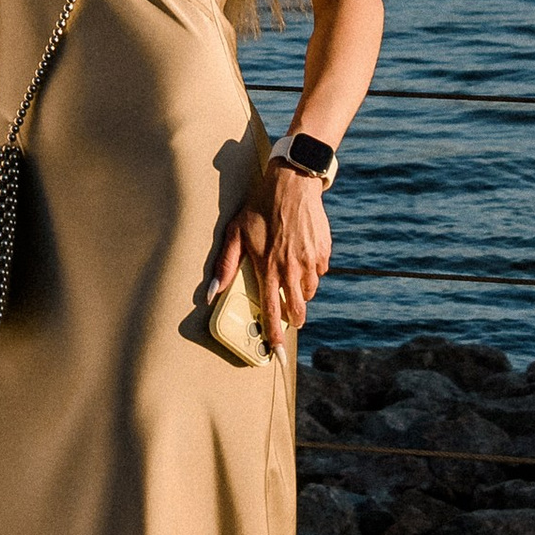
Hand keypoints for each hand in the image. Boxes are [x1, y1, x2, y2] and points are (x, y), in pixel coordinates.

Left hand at [214, 159, 331, 356]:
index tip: (276, 351)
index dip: (273, 334)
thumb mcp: (236, 233)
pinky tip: (303, 258)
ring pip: (310, 291)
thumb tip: (211, 294)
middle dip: (294, 317)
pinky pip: (320, 272)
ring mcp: (310, 261)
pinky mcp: (323, 251)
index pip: (272, 311)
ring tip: (292, 281)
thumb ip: (225, 266)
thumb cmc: (259, 207)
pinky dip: (313, 272)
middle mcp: (292, 269)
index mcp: (268, 268)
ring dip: (302, 293)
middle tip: (291, 316)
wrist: (292, 183)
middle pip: (298, 308)